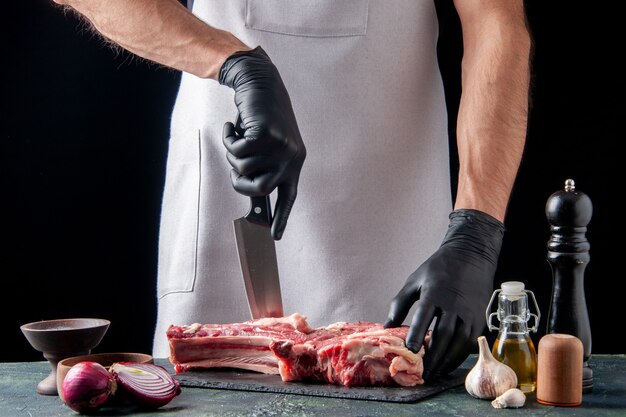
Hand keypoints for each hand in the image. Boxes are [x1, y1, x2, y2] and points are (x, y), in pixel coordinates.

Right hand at [219, 46, 305, 239]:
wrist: (261, 85)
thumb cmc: (260, 119)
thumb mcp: (267, 145)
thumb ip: (264, 166)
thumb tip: (253, 191)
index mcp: (294, 163)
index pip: (289, 196)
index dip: (281, 217)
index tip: (274, 236)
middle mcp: (291, 157)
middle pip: (260, 189)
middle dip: (239, 182)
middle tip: (233, 170)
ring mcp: (280, 146)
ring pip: (243, 168)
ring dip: (232, 153)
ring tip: (238, 137)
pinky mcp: (267, 134)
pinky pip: (237, 150)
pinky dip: (229, 138)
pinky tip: (234, 125)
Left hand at [384, 209, 504, 380]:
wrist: (471, 256)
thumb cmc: (438, 268)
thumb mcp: (415, 280)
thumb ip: (400, 302)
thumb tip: (387, 326)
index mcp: (435, 292)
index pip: (425, 316)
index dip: (417, 334)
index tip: (410, 350)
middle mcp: (454, 304)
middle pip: (444, 334)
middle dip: (433, 356)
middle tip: (422, 373)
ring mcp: (469, 312)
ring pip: (459, 342)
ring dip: (446, 360)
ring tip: (434, 374)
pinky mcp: (480, 318)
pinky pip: (470, 341)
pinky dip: (459, 355)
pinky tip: (448, 364)